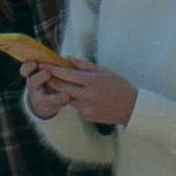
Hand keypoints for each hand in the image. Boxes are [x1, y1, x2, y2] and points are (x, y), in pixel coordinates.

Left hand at [22, 58, 136, 126]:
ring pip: (66, 97)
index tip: (43, 64)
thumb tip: (67, 59)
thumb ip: (84, 65)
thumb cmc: (119, 86)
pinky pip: (75, 105)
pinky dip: (74, 99)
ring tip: (57, 82)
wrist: (131, 108)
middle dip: (51, 80)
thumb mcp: (104, 71)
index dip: (53, 69)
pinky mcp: (86, 116)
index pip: (67, 74)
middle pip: (62, 87)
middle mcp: (87, 96)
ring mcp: (86, 108)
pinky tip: (79, 95)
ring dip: (61, 90)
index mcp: (93, 82)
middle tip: (43, 73)